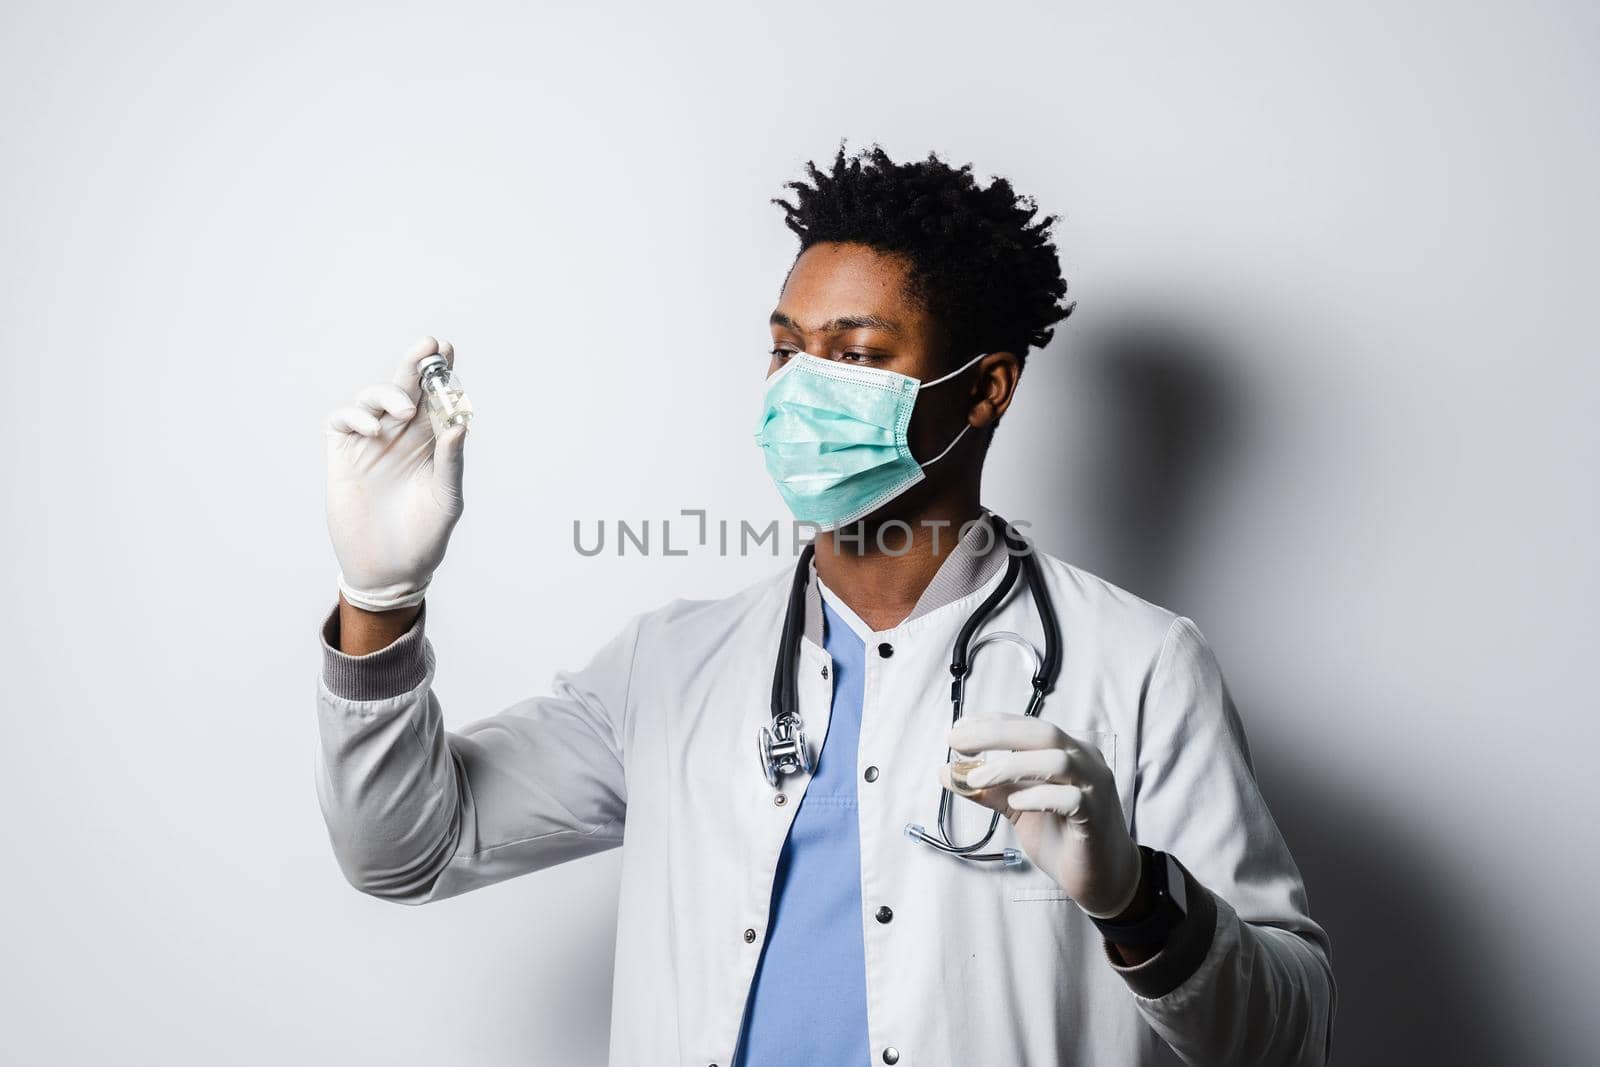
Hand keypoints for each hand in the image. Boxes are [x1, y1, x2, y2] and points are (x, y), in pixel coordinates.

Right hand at [324, 336, 467, 611]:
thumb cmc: (424, 536)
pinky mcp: (343, 456)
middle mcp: (400, 437)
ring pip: (373, 399)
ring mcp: (370, 444)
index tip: (447, 350)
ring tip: (405, 406)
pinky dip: (355, 415)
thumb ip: (451, 462)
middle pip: (405, 389)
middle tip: (428, 345)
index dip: (440, 373)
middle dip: (414, 364)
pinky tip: (373, 429)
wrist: (389, 571)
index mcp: (430, 443)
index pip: (435, 399)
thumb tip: (459, 425)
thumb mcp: (446, 499)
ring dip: (388, 392)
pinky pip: (343, 421)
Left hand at [941, 713, 1141, 918]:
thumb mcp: (1018, 807)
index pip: (1028, 724)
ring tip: (977, 779)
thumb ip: (989, 790)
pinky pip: (1070, 798)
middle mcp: (1084, 761)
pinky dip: (1037, 796)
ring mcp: (1094, 787)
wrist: (1102, 877)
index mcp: (1067, 751)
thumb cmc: (1062, 836)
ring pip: (1056, 759)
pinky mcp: (1095, 817)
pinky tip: (1015, 803)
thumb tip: (948, 773)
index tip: (958, 730)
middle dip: (995, 733)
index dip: (991, 723)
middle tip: (957, 743)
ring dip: (1010, 766)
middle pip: (1042, 732)